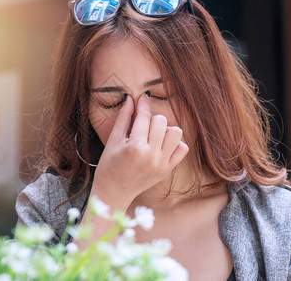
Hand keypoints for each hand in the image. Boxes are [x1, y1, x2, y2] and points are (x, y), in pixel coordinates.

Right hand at [91, 93, 188, 210]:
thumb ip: (123, 119)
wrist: (114, 192)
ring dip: (165, 130)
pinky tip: (161, 145)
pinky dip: (174, 143)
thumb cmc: (108, 166)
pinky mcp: (167, 170)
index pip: (144, 117)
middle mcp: (151, 155)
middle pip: (161, 121)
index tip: (142, 98)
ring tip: (153, 135)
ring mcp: (162, 164)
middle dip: (151, 119)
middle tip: (141, 126)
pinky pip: (182, 149)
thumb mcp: (113, 141)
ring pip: (176, 133)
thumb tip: (130, 99)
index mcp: (135, 147)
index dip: (142, 104)